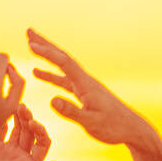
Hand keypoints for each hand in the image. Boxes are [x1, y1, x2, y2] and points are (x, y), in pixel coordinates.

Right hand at [0, 104, 57, 160]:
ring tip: (18, 106)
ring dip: (20, 117)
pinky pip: (2, 131)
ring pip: (18, 129)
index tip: (33, 124)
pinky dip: (5, 122)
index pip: (43, 143)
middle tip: (24, 109)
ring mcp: (8, 150)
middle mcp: (23, 155)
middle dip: (30, 119)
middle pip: (31, 132)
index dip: (41, 131)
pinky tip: (6, 114)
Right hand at [28, 28, 153, 146]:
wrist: (132, 129)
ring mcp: (85, 86)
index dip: (48, 54)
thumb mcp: (91, 123)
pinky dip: (50, 73)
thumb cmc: (113, 127)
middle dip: (45, 44)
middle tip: (29, 31)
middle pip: (63, 57)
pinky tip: (38, 72)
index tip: (30, 44)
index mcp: (86, 85)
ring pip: (62, 66)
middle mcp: (85, 81)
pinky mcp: (84, 93)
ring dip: (47, 55)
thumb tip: (52, 100)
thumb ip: (71, 111)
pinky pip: (63, 79)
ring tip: (31, 45)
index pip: (64, 63)